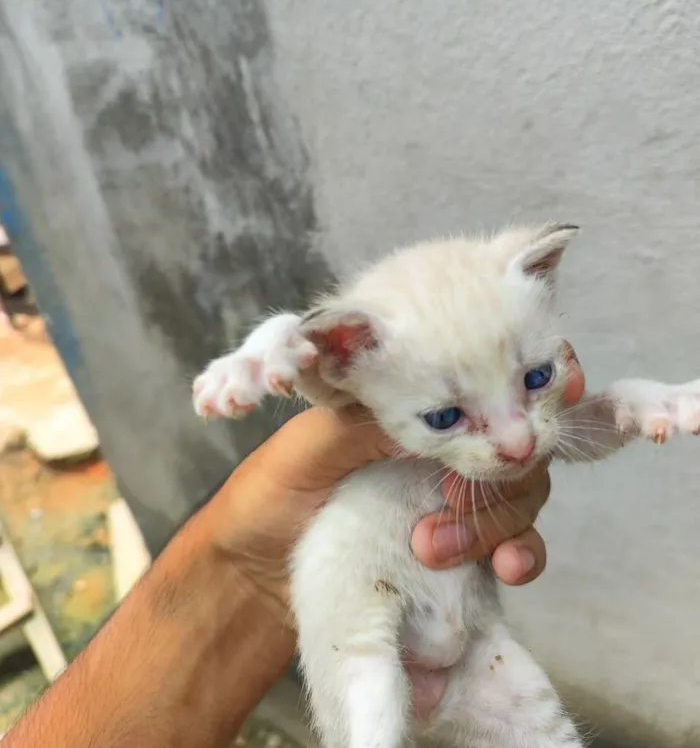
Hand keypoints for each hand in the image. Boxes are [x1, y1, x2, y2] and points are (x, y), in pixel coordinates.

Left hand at [208, 342, 584, 623]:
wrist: (255, 576)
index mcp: (414, 397)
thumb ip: (373, 421)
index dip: (534, 373)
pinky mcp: (466, 546)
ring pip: (524, 489)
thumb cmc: (273, 494)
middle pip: (518, 432)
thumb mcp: (315, 445)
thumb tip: (445, 405)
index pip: (488, 370)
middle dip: (504, 463)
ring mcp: (457, 491)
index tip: (558, 383)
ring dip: (498, 517)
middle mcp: (447, 438)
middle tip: (446, 493)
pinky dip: (524, 552)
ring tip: (432, 547)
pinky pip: (519, 544)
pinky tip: (509, 569)